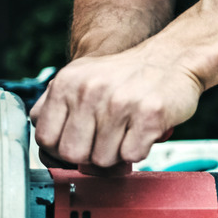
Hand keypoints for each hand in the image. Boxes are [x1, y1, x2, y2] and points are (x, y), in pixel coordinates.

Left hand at [29, 45, 204, 169]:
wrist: (173, 57)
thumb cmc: (127, 75)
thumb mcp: (83, 78)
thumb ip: (57, 107)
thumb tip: (45, 148)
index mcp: (68, 83)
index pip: (44, 138)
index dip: (61, 149)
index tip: (78, 144)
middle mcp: (90, 90)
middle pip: (73, 154)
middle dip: (89, 155)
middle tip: (106, 139)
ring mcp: (120, 102)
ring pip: (103, 160)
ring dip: (117, 153)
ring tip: (127, 130)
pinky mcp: (149, 114)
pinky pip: (131, 156)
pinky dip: (138, 149)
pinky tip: (143, 130)